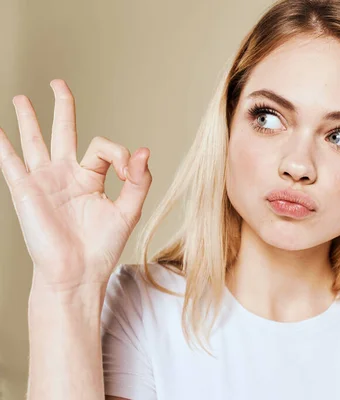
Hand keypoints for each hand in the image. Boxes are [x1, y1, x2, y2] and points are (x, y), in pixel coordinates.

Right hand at [0, 79, 151, 291]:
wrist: (77, 273)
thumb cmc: (102, 247)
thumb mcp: (128, 211)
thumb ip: (139, 181)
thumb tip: (144, 151)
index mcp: (91, 178)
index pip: (104, 148)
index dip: (121, 154)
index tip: (128, 173)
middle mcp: (66, 175)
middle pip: (64, 131)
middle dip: (62, 106)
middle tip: (58, 83)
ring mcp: (44, 181)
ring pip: (35, 141)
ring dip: (29, 119)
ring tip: (23, 97)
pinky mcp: (26, 190)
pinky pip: (10, 162)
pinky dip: (2, 145)